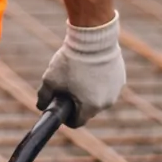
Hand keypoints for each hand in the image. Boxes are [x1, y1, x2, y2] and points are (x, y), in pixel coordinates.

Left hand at [38, 12, 124, 127]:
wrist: (92, 39)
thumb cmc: (71, 61)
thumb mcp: (50, 80)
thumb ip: (44, 97)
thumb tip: (41, 106)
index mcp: (91, 107)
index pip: (77, 122)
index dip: (65, 117)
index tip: (60, 106)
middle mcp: (107, 102)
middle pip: (88, 109)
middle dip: (76, 102)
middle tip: (66, 87)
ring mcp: (116, 90)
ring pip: (98, 97)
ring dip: (89, 91)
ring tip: (78, 75)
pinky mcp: (121, 77)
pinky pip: (107, 85)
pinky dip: (98, 80)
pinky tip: (89, 69)